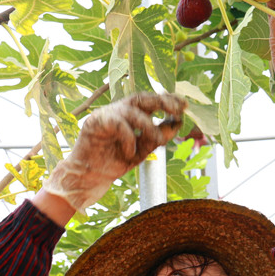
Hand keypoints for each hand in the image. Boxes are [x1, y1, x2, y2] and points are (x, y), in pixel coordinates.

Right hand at [44, 92, 186, 210]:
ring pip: (132, 111)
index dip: (168, 101)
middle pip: (142, 98)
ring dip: (149, 126)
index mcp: (131, 115)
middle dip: (162, 101)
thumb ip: (158, 137)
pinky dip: (128, 138)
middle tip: (177, 109)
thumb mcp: (142, 151)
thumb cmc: (113, 162)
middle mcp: (119, 110)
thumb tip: (177, 124)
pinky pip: (118, 124)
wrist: (90, 177)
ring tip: (157, 141)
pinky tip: (130, 152)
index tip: (184, 105)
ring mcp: (106, 114)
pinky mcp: (95, 122)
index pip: (151, 102)